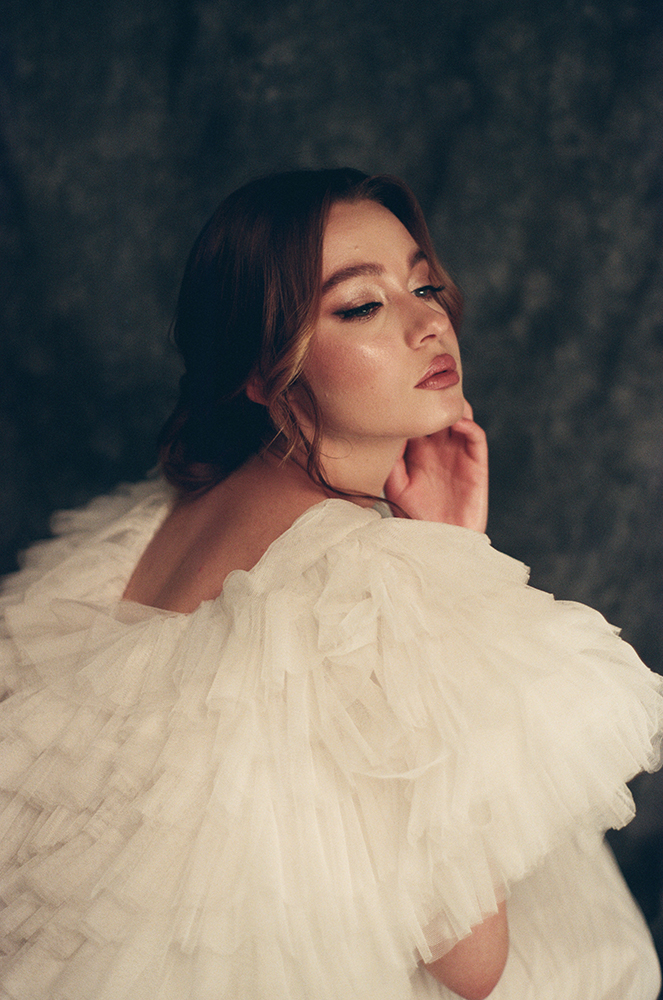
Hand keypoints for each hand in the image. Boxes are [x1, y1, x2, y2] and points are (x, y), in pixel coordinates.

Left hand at [384, 401, 488, 530]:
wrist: (440, 541)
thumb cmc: (414, 516)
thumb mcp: (395, 485)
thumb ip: (392, 460)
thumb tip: (387, 431)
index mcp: (417, 450)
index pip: (416, 417)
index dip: (411, 402)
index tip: (400, 388)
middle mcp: (438, 447)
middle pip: (437, 412)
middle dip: (432, 396)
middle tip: (423, 382)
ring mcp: (458, 452)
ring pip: (458, 417)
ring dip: (452, 405)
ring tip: (443, 396)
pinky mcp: (475, 463)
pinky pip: (475, 436)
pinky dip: (468, 424)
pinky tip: (457, 421)